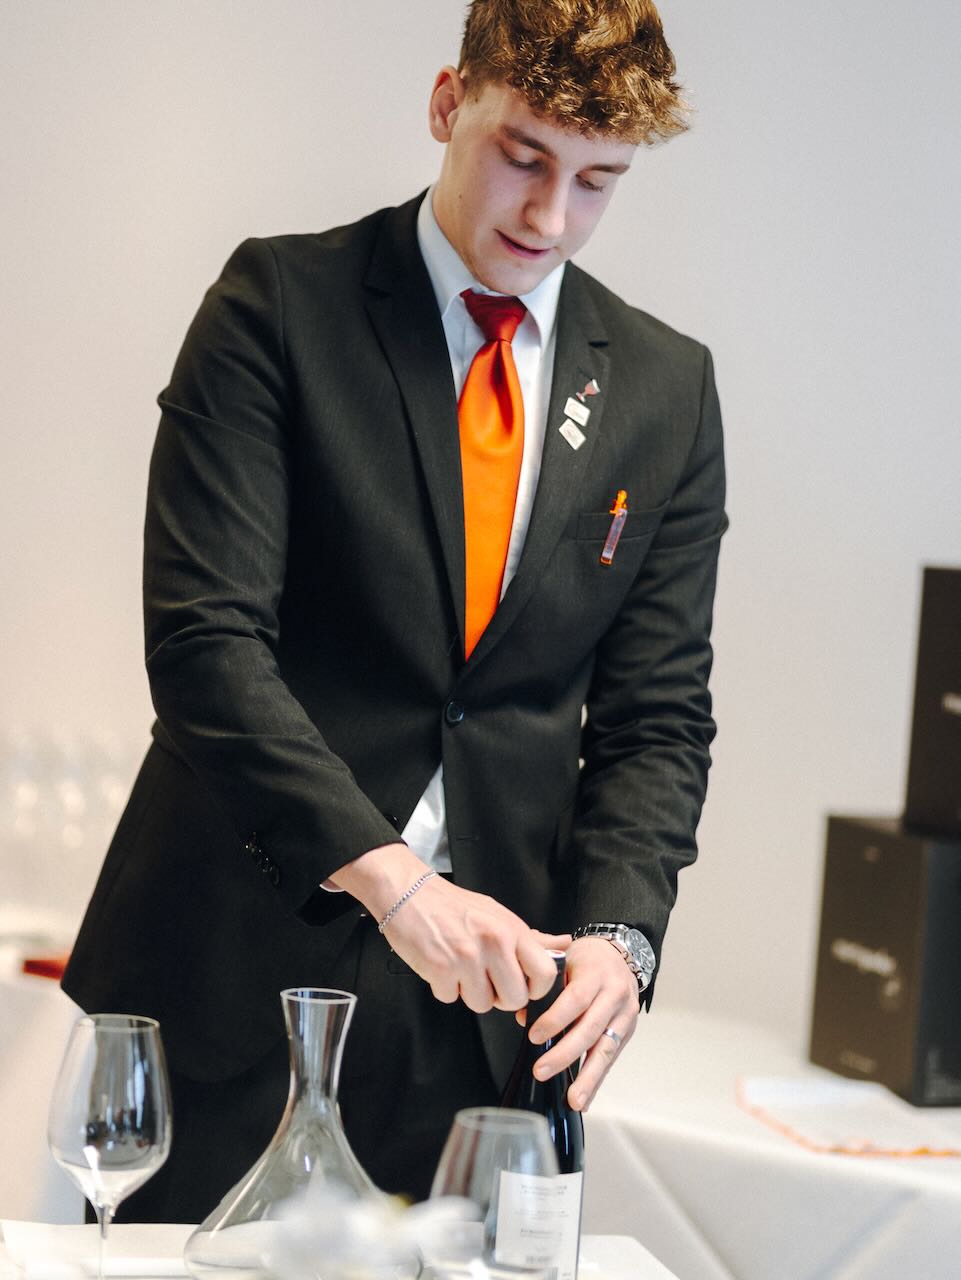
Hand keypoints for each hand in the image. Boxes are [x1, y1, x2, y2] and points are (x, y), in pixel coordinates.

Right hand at [328, 843, 558, 1012]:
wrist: (410, 893)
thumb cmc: (454, 906)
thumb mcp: (498, 915)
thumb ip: (531, 938)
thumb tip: (564, 945)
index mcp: (511, 929)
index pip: (545, 973)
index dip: (536, 990)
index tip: (523, 987)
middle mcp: (493, 942)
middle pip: (514, 998)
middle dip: (500, 997)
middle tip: (486, 979)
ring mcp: (466, 957)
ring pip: (482, 1005)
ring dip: (470, 993)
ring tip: (460, 968)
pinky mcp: (439, 969)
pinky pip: (451, 999)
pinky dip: (445, 988)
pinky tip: (441, 966)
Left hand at [525, 936, 640, 1111]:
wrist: (620, 954)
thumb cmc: (586, 958)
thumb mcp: (564, 958)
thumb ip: (543, 984)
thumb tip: (522, 1016)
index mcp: (596, 974)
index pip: (575, 999)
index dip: (555, 1019)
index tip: (534, 1037)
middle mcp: (615, 995)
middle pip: (590, 1029)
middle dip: (565, 1054)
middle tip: (541, 1071)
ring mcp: (625, 1015)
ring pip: (605, 1049)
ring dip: (588, 1078)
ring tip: (574, 1100)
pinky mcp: (628, 1031)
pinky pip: (611, 1058)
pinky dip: (597, 1079)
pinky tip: (585, 1099)